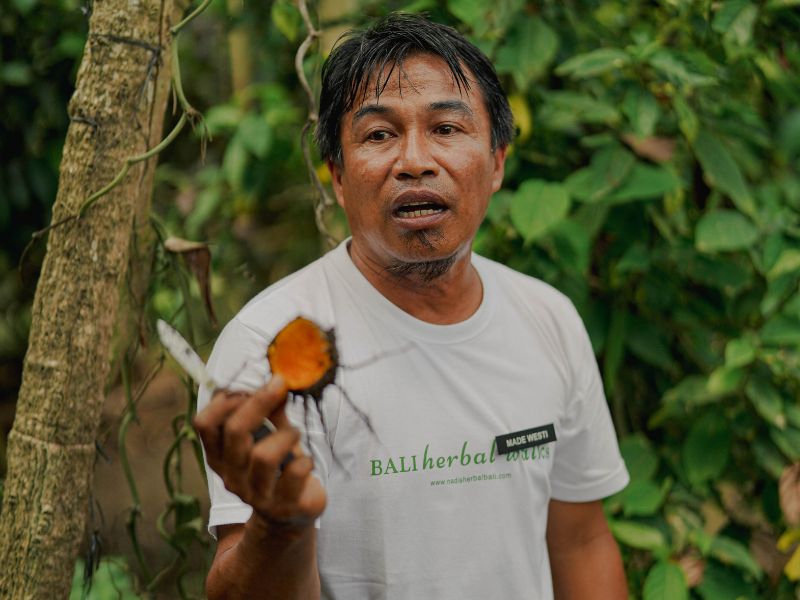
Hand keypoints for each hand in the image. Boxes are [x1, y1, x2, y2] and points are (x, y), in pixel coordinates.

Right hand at [193, 376, 326, 529]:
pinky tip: (307, 462)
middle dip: (259, 402)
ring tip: (296, 434)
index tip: (250, 386)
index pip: (204, 424)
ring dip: (286, 435)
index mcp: (220, 457)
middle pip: (235, 432)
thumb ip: (271, 411)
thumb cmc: (279, 467)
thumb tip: (277, 380)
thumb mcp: (271, 435)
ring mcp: (256, 495)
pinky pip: (294, 474)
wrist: (292, 515)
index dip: (225, 399)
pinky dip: (305, 461)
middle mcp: (231, 476)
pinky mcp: (283, 506)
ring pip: (263, 455)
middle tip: (281, 386)